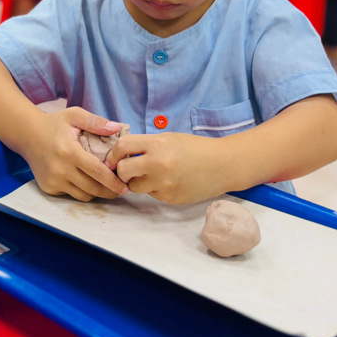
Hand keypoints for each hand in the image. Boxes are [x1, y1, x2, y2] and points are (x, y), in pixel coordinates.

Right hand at [23, 107, 127, 200]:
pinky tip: (85, 182)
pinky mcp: (48, 187)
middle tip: (120, 189)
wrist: (26, 134)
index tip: (125, 186)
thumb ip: (95, 122)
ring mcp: (53, 180)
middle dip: (109, 191)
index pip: (97, 172)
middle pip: (93, 188)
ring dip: (96, 193)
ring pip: (83, 196)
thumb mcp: (74, 115)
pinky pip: (70, 195)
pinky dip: (81, 191)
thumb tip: (116, 129)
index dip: (113, 182)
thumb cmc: (53, 124)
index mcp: (69, 151)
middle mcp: (60, 169)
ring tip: (105, 186)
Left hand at [107, 132, 226, 204]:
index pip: (122, 147)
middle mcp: (158, 165)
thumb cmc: (195, 148)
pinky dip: (154, 188)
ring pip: (134, 186)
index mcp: (157, 145)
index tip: (116, 157)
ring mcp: (163, 184)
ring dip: (137, 181)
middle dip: (122, 170)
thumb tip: (122, 152)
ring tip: (150, 174)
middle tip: (128, 168)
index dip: (115, 153)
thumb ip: (145, 145)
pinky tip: (168, 181)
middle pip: (123, 170)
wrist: (222, 165)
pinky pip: (151, 194)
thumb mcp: (168, 138)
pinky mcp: (169, 198)